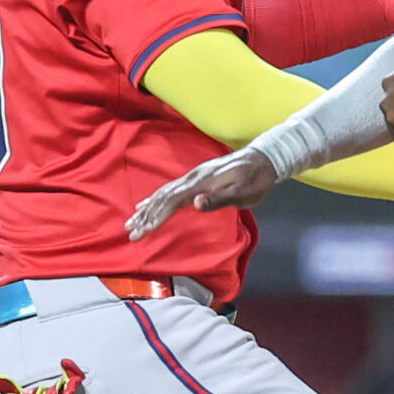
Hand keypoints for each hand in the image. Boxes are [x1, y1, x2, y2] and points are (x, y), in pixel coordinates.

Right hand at [126, 150, 279, 240]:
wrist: (262, 159)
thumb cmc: (256, 180)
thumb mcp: (244, 193)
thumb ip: (220, 199)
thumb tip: (196, 203)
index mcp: (202, 184)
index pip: (173, 202)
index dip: (157, 218)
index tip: (144, 232)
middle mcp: (192, 178)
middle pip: (162, 198)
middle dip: (145, 217)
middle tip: (130, 233)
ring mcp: (192, 177)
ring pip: (163, 193)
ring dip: (146, 209)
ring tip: (131, 222)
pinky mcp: (195, 178)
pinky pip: (169, 189)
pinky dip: (154, 198)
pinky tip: (146, 204)